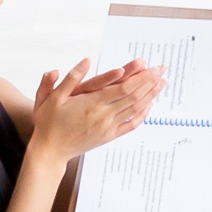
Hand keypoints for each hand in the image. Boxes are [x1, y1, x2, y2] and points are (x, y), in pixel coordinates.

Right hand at [36, 57, 162, 156]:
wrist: (50, 151)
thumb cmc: (48, 122)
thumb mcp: (53, 97)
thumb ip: (70, 78)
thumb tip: (86, 60)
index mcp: (91, 103)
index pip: (123, 88)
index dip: (140, 77)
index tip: (152, 67)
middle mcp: (103, 116)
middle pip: (134, 97)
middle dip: (150, 82)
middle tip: (163, 69)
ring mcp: (108, 127)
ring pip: (135, 109)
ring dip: (150, 95)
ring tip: (162, 83)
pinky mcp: (108, 136)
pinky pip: (130, 125)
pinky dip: (142, 115)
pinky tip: (149, 105)